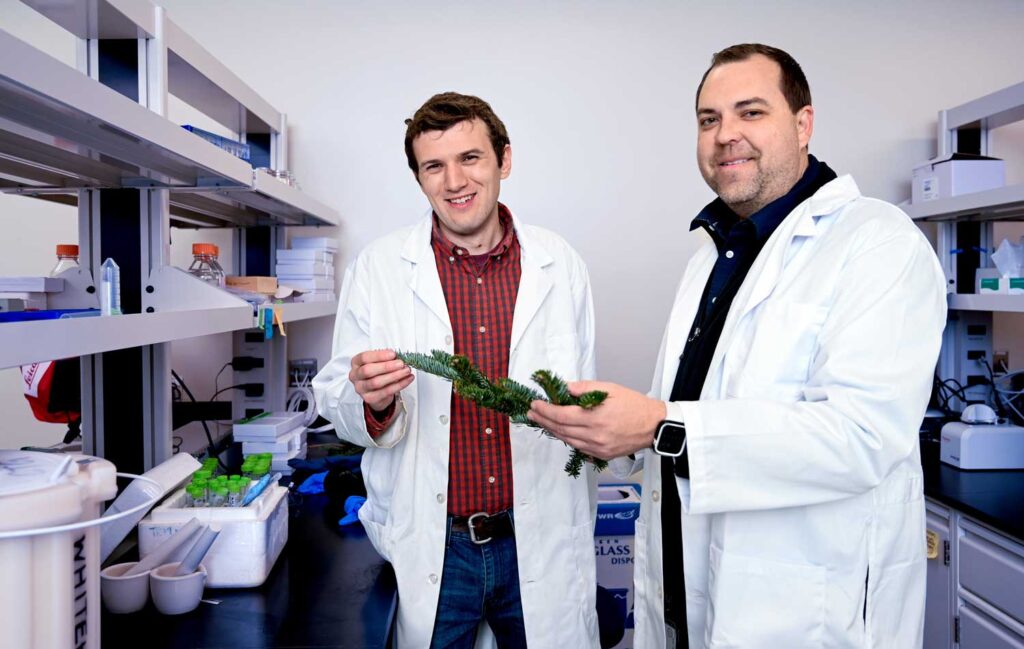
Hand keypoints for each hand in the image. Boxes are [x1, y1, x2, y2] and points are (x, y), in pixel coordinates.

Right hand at [349, 349, 413, 411]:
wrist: (376, 391)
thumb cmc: (377, 372)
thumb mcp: (379, 362)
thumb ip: (386, 358)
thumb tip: (398, 357)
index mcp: (356, 363)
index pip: (364, 358)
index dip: (379, 356)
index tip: (393, 354)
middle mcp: (355, 376)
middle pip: (368, 371)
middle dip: (386, 367)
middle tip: (401, 364)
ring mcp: (361, 388)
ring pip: (376, 382)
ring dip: (394, 376)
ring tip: (406, 371)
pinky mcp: (369, 399)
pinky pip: (386, 392)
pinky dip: (399, 385)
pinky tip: (407, 379)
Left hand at [528, 381, 665, 459]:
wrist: (654, 426)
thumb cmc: (634, 405)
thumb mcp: (610, 389)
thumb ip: (585, 388)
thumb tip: (565, 388)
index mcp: (596, 417)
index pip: (562, 415)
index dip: (545, 410)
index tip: (535, 404)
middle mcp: (595, 435)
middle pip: (561, 429)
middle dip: (543, 420)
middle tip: (532, 413)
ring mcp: (598, 448)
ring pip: (568, 440)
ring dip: (553, 431)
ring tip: (542, 422)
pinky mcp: (602, 455)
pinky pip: (579, 448)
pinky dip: (567, 439)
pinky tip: (561, 432)